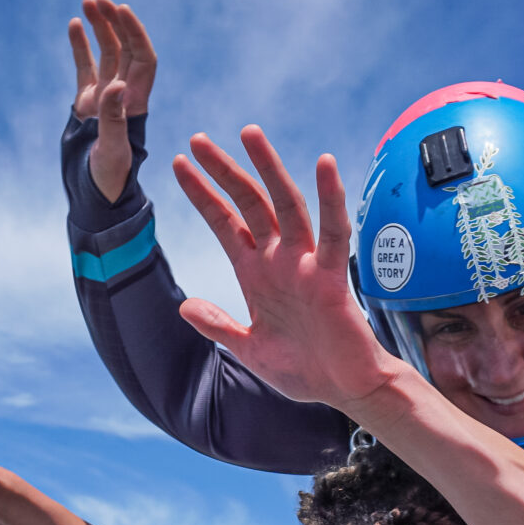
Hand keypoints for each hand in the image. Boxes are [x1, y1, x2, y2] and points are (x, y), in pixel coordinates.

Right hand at [69, 0, 156, 202]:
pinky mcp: (87, 105)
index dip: (135, 33)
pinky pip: (86, 68)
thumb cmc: (109, 181)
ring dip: (99, 28)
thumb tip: (115, 84)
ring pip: (105, 54)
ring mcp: (104, 99)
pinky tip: (74, 24)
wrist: (95, 198)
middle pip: (124, 50)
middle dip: (114, 24)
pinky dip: (81, 46)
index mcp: (136, 105)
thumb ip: (113, 118)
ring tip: (87, 3)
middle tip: (99, 1)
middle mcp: (123, 97)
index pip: (143, 59)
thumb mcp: (112, 151)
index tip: (121, 10)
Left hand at [174, 127, 400, 412]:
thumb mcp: (249, 349)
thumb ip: (218, 326)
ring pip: (285, 205)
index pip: (225, 223)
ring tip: (249, 134)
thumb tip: (185, 307)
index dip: (202, 195)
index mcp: (256, 273)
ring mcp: (306, 264)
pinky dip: (330, 199)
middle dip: (224, 171)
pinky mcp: (332, 276)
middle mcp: (279, 260)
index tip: (179, 163)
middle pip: (249, 203)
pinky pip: (332, 232)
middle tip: (198, 138)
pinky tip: (324, 165)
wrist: (344, 391)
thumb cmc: (303, 369)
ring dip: (267, 169)